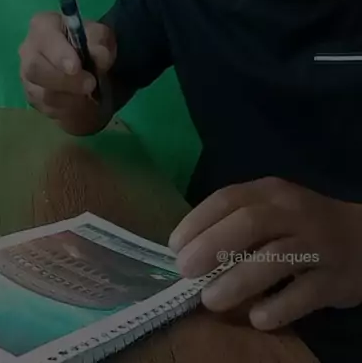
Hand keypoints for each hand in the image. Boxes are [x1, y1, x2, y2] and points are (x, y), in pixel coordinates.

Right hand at [19, 11, 115, 123]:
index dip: (58, 54)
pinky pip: (48, 109)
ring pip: (42, 93)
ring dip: (71, 97)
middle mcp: (28, 50)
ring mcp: (26, 75)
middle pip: (35, 69)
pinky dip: (69, 109)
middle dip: (64, 80)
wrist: (86, 66)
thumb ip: (100, 41)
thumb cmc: (89, 43)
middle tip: (90, 84)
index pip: (44, 38)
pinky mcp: (32, 97)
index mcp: (43, 26)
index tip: (76, 67)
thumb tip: (99, 56)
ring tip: (90, 94)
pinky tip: (81, 101)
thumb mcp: (101, 36)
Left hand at [168, 177, 361, 329]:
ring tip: (211, 300)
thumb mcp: (273, 210)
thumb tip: (189, 250)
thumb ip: (237, 223)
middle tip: (186, 271)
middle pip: (250, 223)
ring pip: (276, 258)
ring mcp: (317, 244)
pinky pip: (305, 293)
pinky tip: (258, 318)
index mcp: (271, 192)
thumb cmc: (303, 225)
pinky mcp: (335, 278)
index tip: (175, 246)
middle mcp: (293, 213)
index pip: (229, 198)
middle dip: (213, 246)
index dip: (198, 220)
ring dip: (238, 280)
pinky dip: (279, 307)